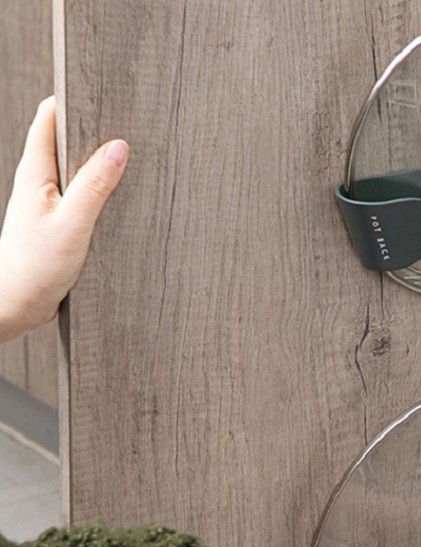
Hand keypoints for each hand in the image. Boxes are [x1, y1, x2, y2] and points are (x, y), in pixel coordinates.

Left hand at [0, 96, 128, 341]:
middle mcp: (38, 184)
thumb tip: (119, 148)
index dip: (71, 101)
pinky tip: (118, 200)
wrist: (15, 307)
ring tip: (130, 157)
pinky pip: (81, 197)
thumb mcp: (73, 223)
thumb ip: (96, 185)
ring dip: (98, 163)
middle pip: (64, 142)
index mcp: (34, 174)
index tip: (100, 89)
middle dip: (92, 129)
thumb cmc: (35, 267)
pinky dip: (99, 191)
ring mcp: (47, 205)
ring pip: (74, 171)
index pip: (48, 120)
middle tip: (126, 119)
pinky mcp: (57, 226)